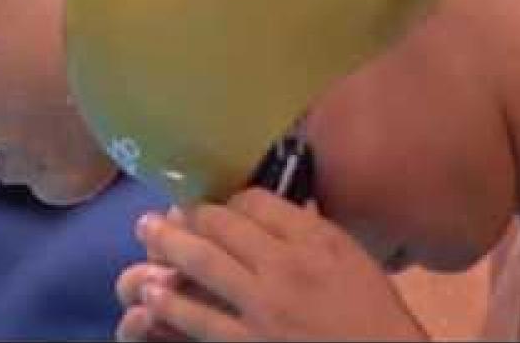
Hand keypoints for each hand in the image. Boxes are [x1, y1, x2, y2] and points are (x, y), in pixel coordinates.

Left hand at [123, 188, 426, 340]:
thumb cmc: (372, 314)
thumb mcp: (350, 257)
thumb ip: (308, 231)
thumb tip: (269, 210)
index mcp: (315, 239)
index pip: (256, 202)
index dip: (228, 199)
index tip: (215, 204)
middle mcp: (286, 265)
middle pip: (222, 225)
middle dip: (188, 213)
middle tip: (163, 209)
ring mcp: (264, 306)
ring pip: (203, 264)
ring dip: (168, 245)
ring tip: (146, 231)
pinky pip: (201, 320)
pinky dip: (171, 305)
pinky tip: (150, 294)